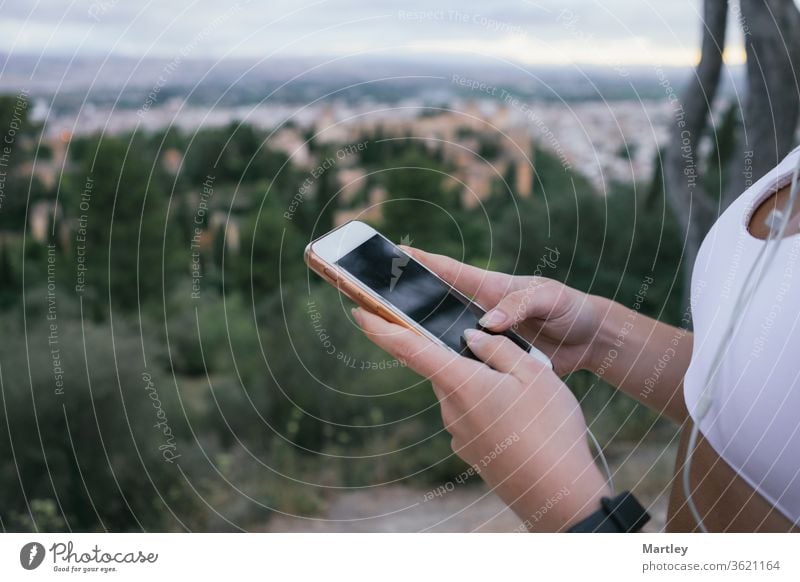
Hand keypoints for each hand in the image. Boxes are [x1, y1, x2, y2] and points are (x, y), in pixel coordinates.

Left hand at [352, 307, 609, 530]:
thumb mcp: (533, 372)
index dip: (381, 328)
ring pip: (462, 394)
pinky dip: (490, 412)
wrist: (558, 493)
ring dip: (483, 388)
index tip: (358, 312)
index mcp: (460, 381)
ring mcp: (458, 433)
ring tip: (526, 398)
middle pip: (446, 370)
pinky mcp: (470, 451)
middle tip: (510, 364)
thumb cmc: (548, 427)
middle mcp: (450, 408)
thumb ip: (498, 348)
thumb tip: (470, 338)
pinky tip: (521, 423)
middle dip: (467, 362)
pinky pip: (473, 418)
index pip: (409, 348)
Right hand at [404, 247, 605, 375]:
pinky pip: (465, 365)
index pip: (448, 271)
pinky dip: (449, 368)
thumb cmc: (571, 308)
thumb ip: (520, 304)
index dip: (421, 261)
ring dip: (422, 339)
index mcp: (490, 288)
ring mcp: (484, 338)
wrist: (590, 342)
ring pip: (445, 338)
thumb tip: (488, 323)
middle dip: (406, 301)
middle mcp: (479, 311)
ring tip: (389, 339)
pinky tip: (431, 375)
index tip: (392, 252)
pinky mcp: (492, 362)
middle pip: (436, 305)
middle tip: (374, 300)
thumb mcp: (550, 298)